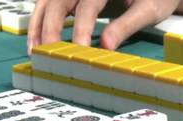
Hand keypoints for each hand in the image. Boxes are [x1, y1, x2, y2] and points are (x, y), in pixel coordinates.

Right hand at [28, 0, 180, 52]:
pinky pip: (49, 4)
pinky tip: (37, 40)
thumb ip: (126, 25)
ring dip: (38, 25)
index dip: (81, 29)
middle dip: (51, 28)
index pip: (88, 5)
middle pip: (59, 1)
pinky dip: (41, 21)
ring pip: (48, 1)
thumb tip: (106, 46)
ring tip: (34, 50)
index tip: (79, 51)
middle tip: (48, 54)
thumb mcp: (149, 9)